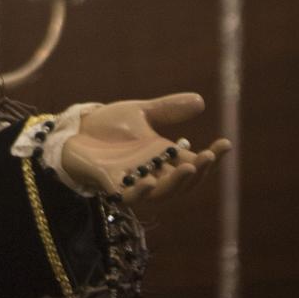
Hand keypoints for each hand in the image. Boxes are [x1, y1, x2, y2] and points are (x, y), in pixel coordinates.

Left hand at [61, 92, 230, 205]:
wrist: (73, 130)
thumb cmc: (106, 125)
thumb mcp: (140, 112)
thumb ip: (167, 109)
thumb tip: (201, 101)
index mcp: (163, 158)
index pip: (194, 163)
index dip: (211, 158)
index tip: (225, 143)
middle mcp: (152, 173)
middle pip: (182, 182)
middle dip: (198, 172)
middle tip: (207, 157)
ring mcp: (132, 182)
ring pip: (161, 193)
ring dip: (176, 184)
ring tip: (188, 168)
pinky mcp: (111, 186)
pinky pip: (129, 196)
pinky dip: (140, 191)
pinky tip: (149, 181)